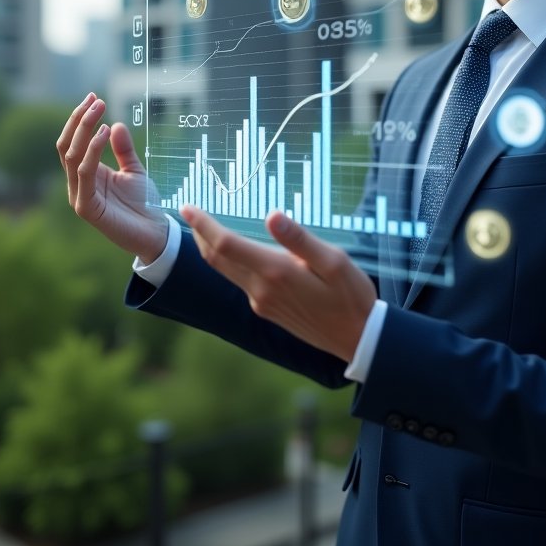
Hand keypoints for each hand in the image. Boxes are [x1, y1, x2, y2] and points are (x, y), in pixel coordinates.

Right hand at [56, 93, 167, 261]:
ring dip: (85, 129)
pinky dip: (92, 151)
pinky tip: (104, 134)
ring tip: (100, 110)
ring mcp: (79, 196)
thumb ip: (124, 150)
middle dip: (80, 120)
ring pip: (72, 156)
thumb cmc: (144, 204)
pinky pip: (84, 173)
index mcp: (86, 174)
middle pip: (67, 145)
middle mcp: (78, 184)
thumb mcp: (135, 170)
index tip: (94, 97)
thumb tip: (116, 124)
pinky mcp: (86, 208)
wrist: (155, 233)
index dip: (80, 119)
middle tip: (96, 99)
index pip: (73, 142)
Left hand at [181, 205, 376, 362]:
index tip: (188, 207)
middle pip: (217, 259)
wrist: (357, 339)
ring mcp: (262, 303)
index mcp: (276, 272)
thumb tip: (271, 216)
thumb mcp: (335, 261)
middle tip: (189, 212)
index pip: (227, 245)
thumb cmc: (351, 295)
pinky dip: (231, 262)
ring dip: (212, 249)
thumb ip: (300, 239)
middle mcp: (261, 290)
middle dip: (200, 234)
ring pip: (226, 272)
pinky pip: (241, 281)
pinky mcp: (268, 310)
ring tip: (206, 228)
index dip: (204, 224)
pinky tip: (239, 252)